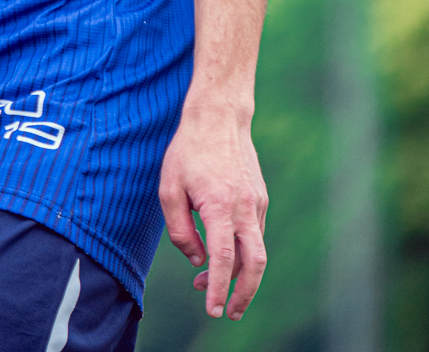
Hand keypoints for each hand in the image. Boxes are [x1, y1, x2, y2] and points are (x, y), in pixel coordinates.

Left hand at [158, 103, 267, 321]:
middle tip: (229, 312)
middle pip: (254, 265)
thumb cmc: (189, 150)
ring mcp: (256, 203)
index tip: (214, 310)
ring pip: (256, 251)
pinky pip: (254, 234)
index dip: (220, 289)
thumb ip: (180, 231)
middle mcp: (245, 208)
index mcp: (220, 206)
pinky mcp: (259, 198)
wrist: (219, 116)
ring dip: (238, 274)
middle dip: (244, 295)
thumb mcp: (169, 189)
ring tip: (208, 282)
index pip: (225, 260)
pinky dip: (241, 252)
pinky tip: (219, 251)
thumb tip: (197, 260)